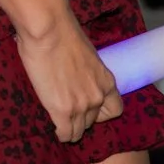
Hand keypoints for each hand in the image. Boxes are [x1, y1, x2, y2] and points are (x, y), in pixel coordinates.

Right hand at [16, 18, 124, 142]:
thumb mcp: (85, 53)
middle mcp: (97, 97)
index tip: (88, 106)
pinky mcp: (62, 110)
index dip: (100, 111)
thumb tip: (73, 68)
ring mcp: (81, 106)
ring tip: (60, 122)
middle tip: (67, 109)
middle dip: (81, 117)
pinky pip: (65, 133)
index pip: (114, 110)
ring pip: (78, 130)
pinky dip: (61, 134)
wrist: (49, 29)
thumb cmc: (62, 32)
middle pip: (92, 120)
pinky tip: (55, 130)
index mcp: (106, 81)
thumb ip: (84, 68)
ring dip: (70, 126)